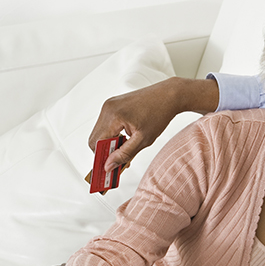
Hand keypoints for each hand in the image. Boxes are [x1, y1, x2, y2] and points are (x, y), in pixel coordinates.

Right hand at [88, 76, 219, 170]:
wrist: (169, 95)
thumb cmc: (159, 114)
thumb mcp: (143, 140)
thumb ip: (124, 154)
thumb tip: (108, 166)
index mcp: (114, 116)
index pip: (97, 143)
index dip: (101, 158)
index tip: (107, 170)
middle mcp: (108, 108)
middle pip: (95, 138)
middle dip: (104, 152)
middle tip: (118, 162)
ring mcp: (109, 105)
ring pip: (99, 132)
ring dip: (109, 143)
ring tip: (126, 148)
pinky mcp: (113, 104)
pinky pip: (105, 124)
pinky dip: (112, 134)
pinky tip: (126, 137)